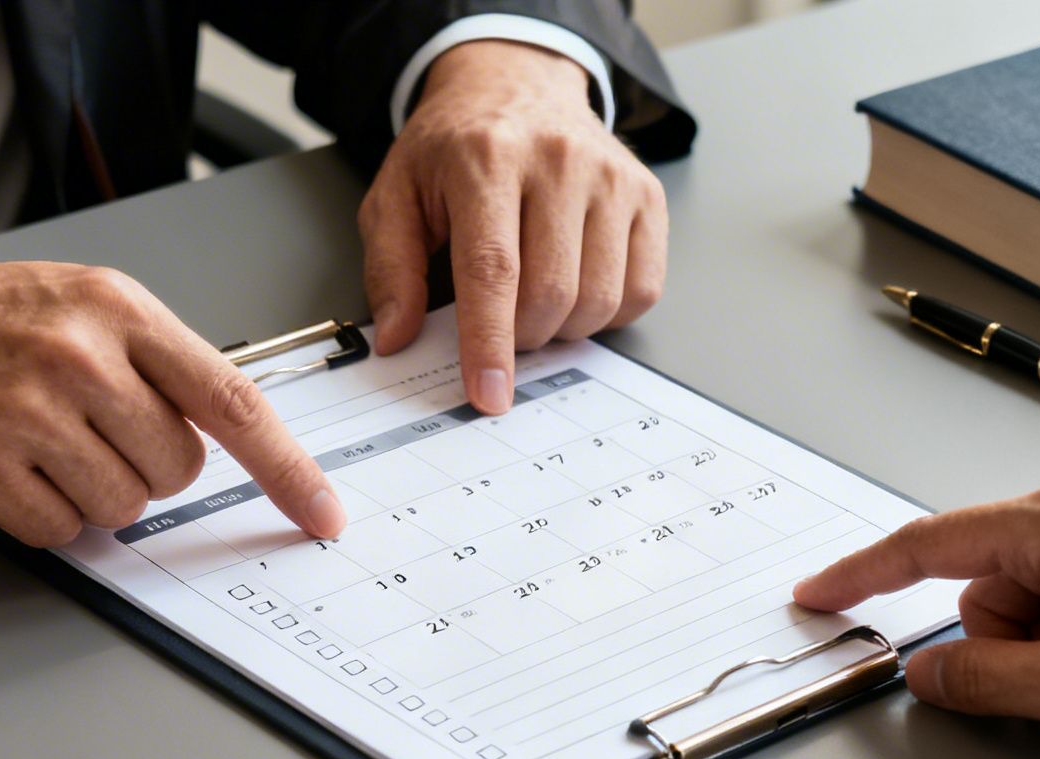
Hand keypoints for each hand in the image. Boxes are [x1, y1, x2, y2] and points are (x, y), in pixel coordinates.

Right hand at [0, 253, 345, 547]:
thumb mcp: (74, 304)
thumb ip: (153, 361)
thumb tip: (229, 437)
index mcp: (117, 308)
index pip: (232, 401)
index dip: (288, 469)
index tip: (321, 513)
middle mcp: (79, 355)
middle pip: (179, 468)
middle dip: (145, 467)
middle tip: (87, 430)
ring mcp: (30, 413)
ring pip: (125, 506)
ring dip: (91, 492)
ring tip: (38, 441)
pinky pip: (61, 530)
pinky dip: (42, 514)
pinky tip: (5, 465)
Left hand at [360, 40, 667, 413]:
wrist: (516, 84)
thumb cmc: (454, 148)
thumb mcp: (396, 194)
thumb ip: (392, 268)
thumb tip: (397, 337)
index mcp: (487, 157)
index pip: (492, 270)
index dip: (489, 342)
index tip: (488, 394)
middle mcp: (558, 160)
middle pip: (551, 294)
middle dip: (521, 337)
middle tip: (500, 322)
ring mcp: (611, 176)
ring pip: (599, 300)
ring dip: (563, 328)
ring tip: (535, 299)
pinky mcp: (647, 194)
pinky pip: (641, 290)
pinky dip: (608, 312)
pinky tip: (577, 286)